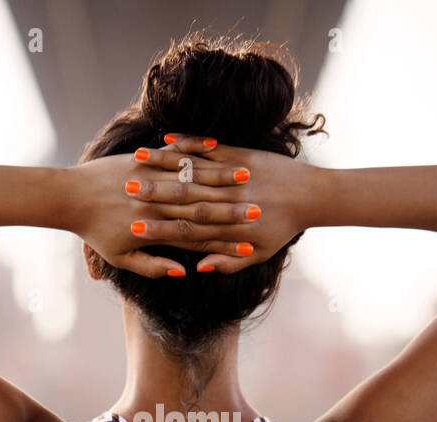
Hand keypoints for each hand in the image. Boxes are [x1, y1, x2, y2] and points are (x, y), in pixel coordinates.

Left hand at [63, 146, 256, 277]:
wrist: (71, 198)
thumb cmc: (96, 233)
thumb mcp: (123, 257)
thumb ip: (154, 266)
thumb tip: (186, 270)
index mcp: (154, 227)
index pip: (196, 231)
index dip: (224, 234)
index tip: (248, 235)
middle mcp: (155, 202)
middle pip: (201, 202)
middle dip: (232, 204)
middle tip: (260, 204)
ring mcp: (149, 177)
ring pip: (191, 176)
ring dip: (220, 174)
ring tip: (246, 174)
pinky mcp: (142, 158)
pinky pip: (174, 153)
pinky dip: (194, 150)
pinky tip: (215, 148)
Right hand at [131, 134, 318, 273]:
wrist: (312, 196)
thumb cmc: (282, 227)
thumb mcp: (259, 253)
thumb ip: (227, 262)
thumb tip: (194, 269)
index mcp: (230, 228)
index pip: (187, 231)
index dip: (159, 230)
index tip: (134, 229)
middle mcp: (229, 201)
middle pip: (183, 199)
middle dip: (152, 195)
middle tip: (124, 192)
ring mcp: (234, 175)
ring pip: (192, 171)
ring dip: (163, 165)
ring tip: (136, 162)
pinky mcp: (241, 154)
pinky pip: (209, 148)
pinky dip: (188, 143)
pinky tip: (166, 139)